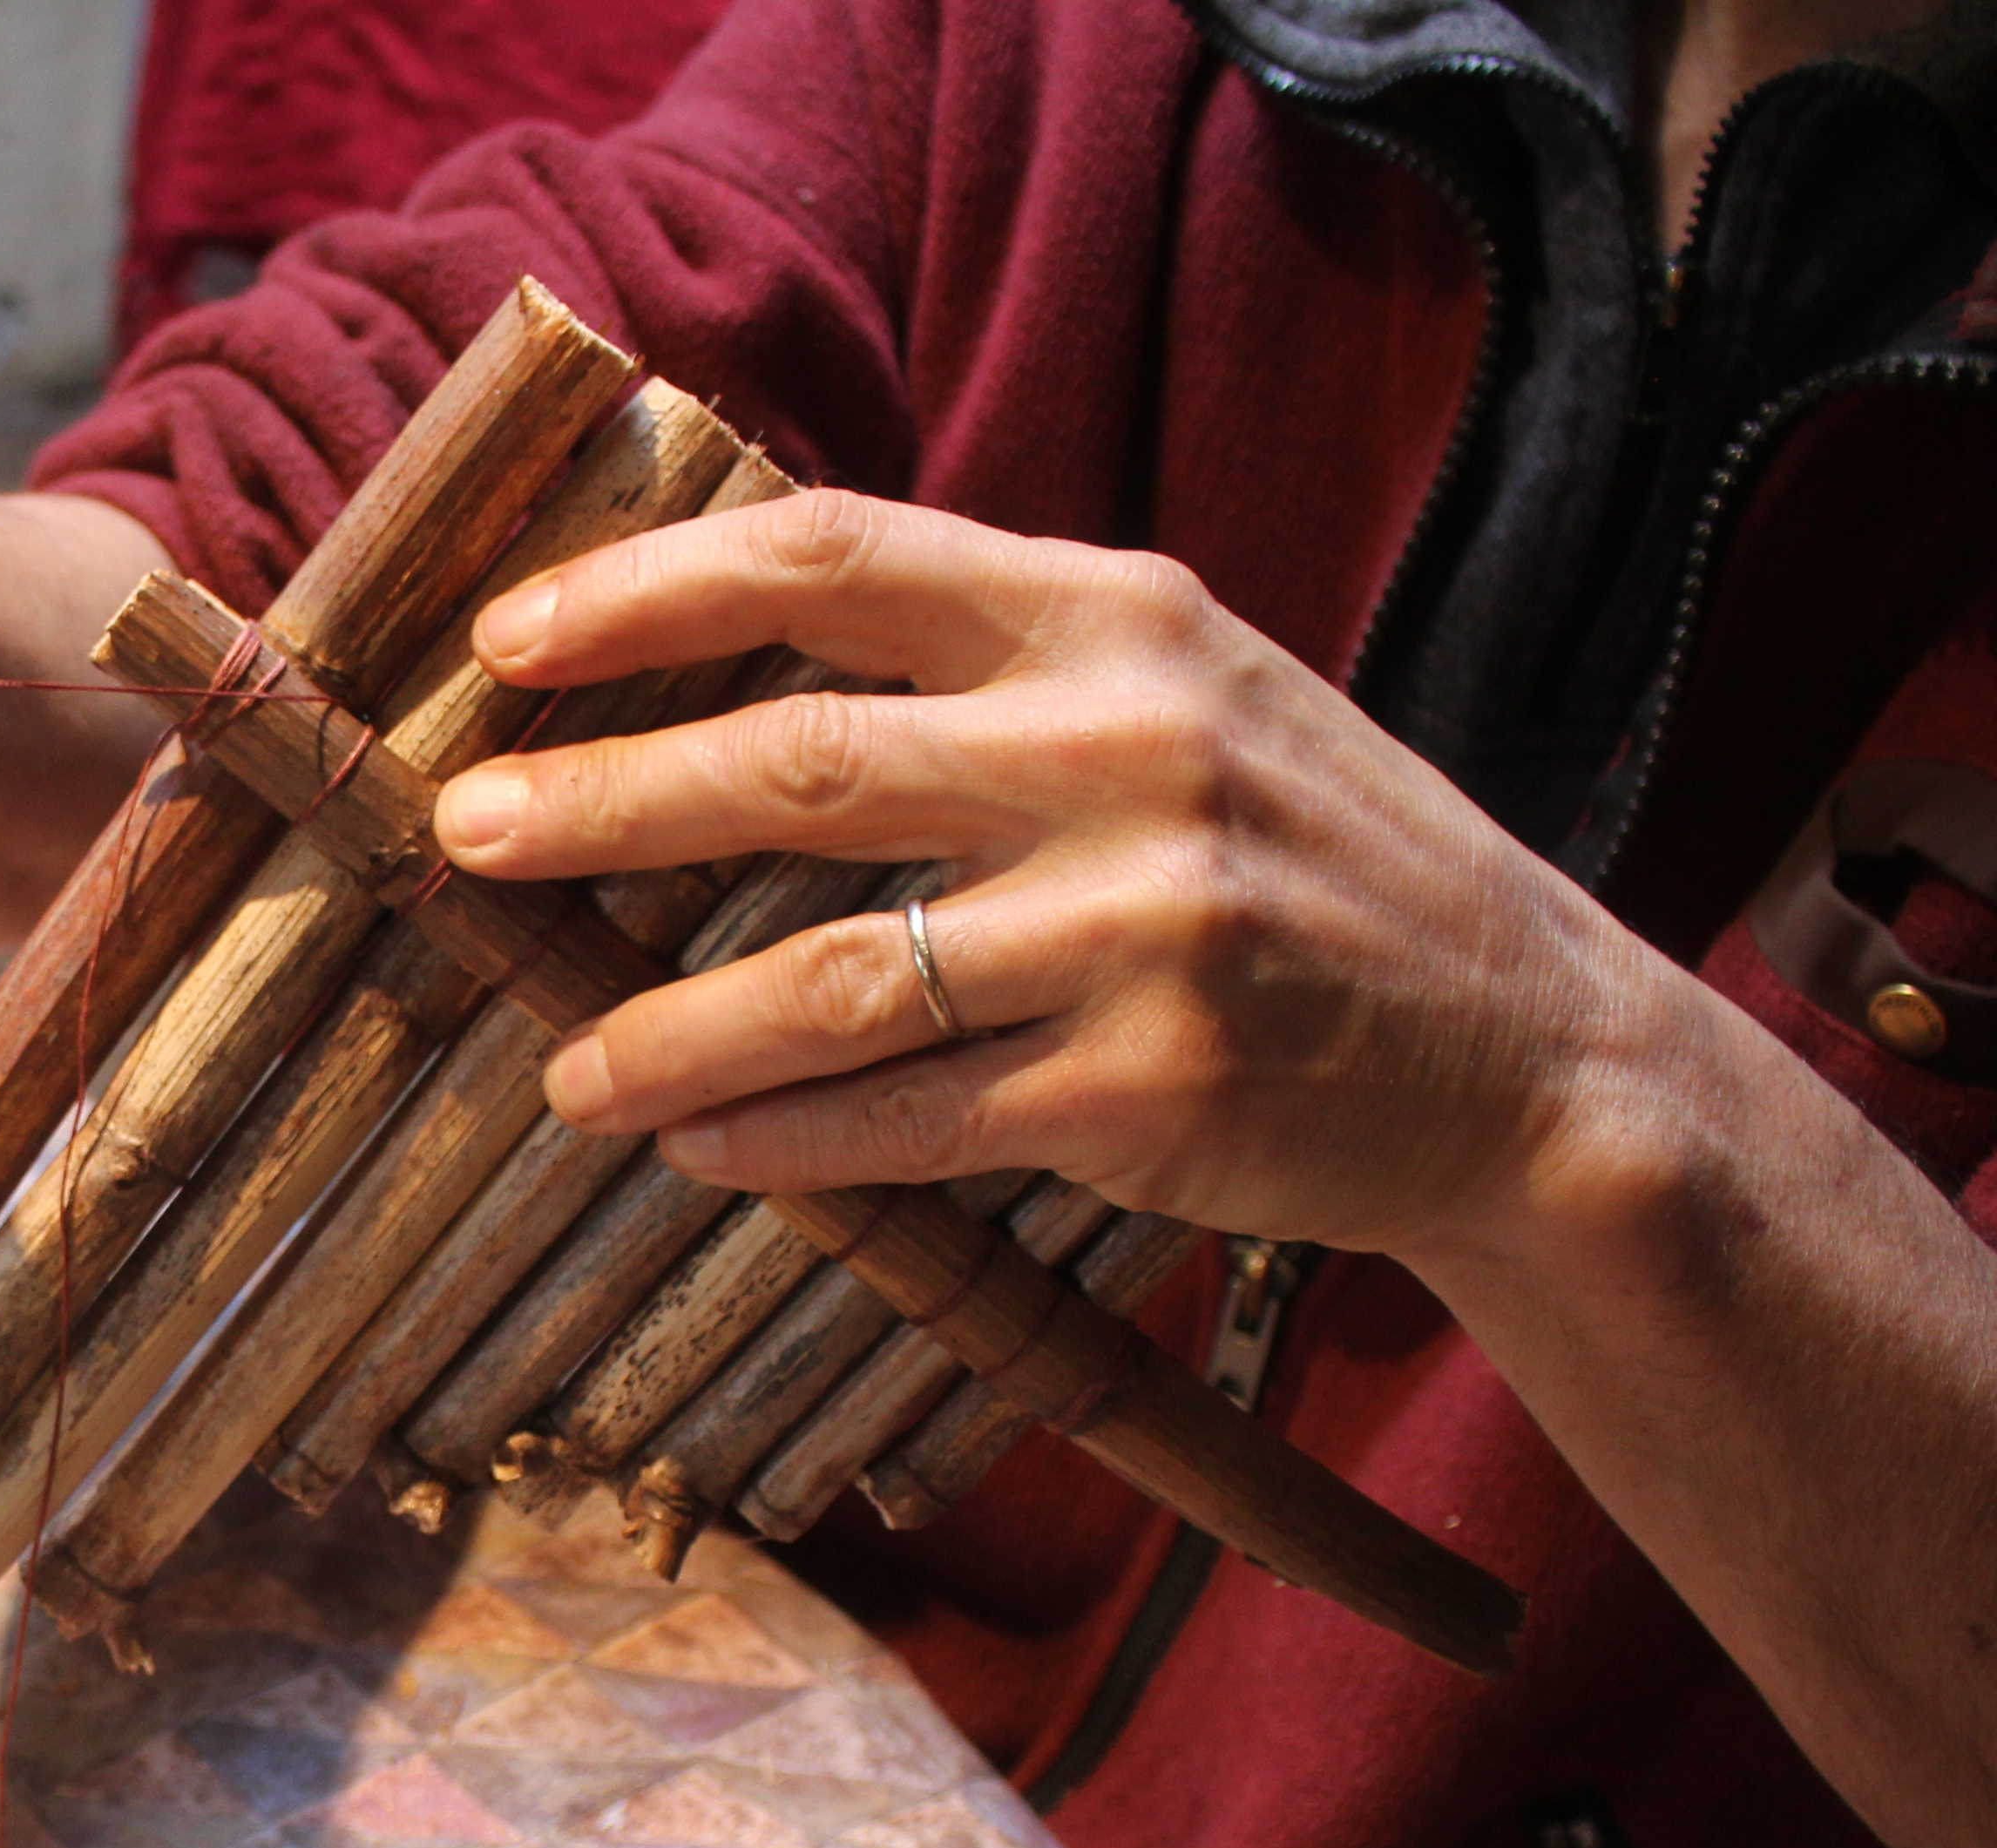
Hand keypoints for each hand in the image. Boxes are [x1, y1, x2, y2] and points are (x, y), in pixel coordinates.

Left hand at [431, 493, 1696, 1266]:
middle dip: (603, 802)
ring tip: (568, 1069)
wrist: (1526, 1052)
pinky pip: (907, 1118)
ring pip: (832, 975)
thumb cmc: (1307, 865)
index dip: (649, 592)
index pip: (837, 552)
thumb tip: (720, 676)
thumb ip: (991, 664)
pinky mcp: (1147, 1089)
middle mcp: (1131, 749)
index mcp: (1120, 618)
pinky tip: (701, 1145)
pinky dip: (781, 1138)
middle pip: (798, 762)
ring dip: (669, 1029)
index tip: (507, 640)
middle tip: (470, 837)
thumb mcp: (1185, 698)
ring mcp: (1145, 924)